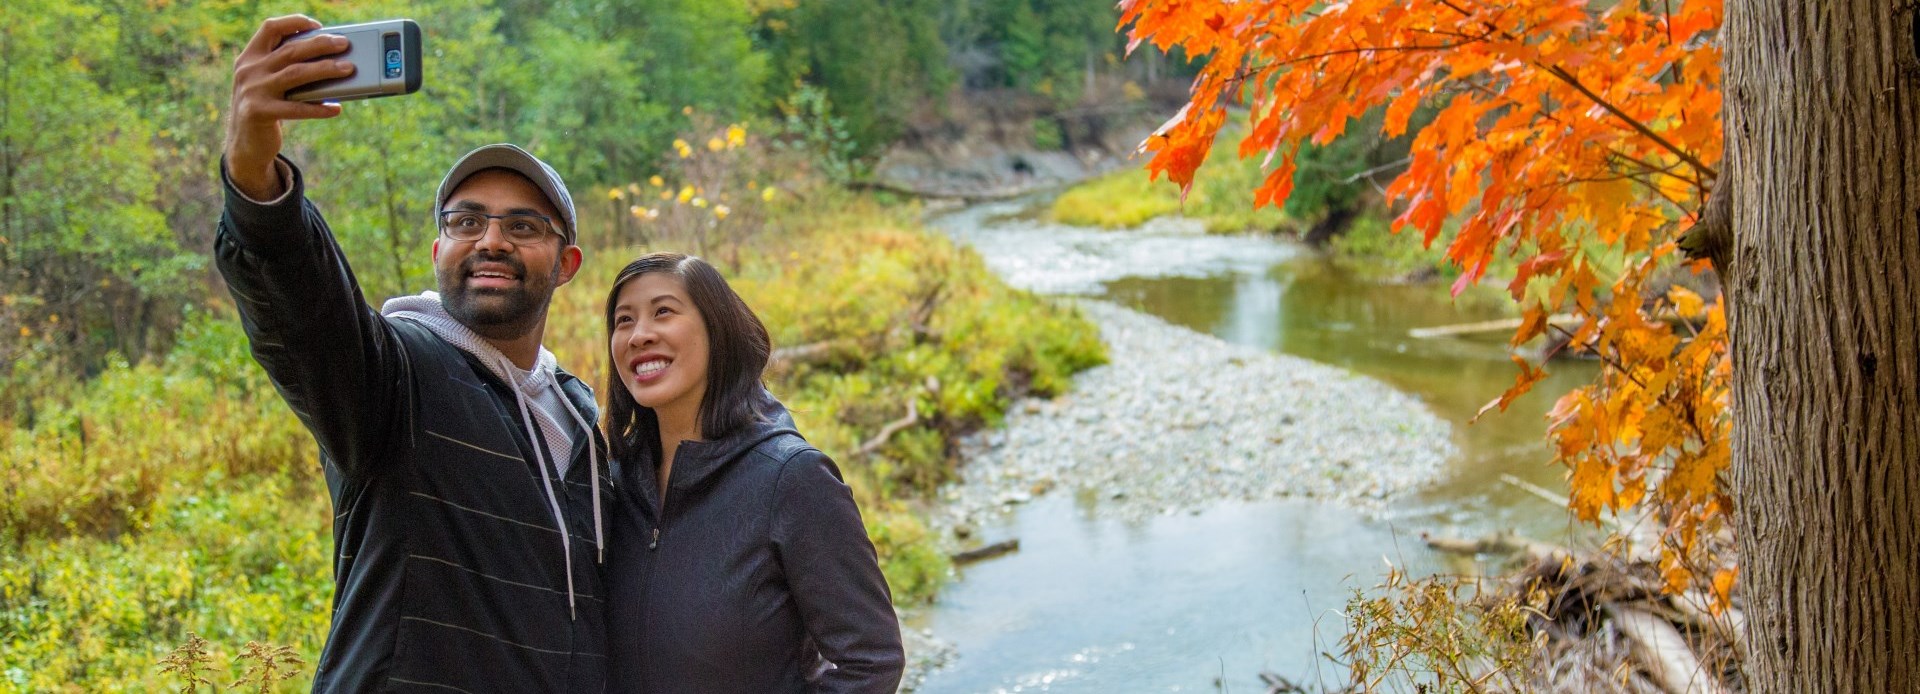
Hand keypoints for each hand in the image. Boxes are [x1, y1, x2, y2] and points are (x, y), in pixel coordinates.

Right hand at [223, 15, 353, 199]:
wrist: (244, 144)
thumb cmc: (266, 107)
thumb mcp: (268, 83)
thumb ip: (286, 68)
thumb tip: (330, 58)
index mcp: (249, 57)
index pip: (270, 28)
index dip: (294, 22)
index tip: (318, 25)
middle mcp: (248, 70)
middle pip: (290, 50)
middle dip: (320, 44)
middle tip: (344, 44)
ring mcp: (252, 91)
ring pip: (295, 74)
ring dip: (325, 70)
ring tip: (348, 69)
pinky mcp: (259, 113)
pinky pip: (296, 108)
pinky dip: (319, 108)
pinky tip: (336, 108)